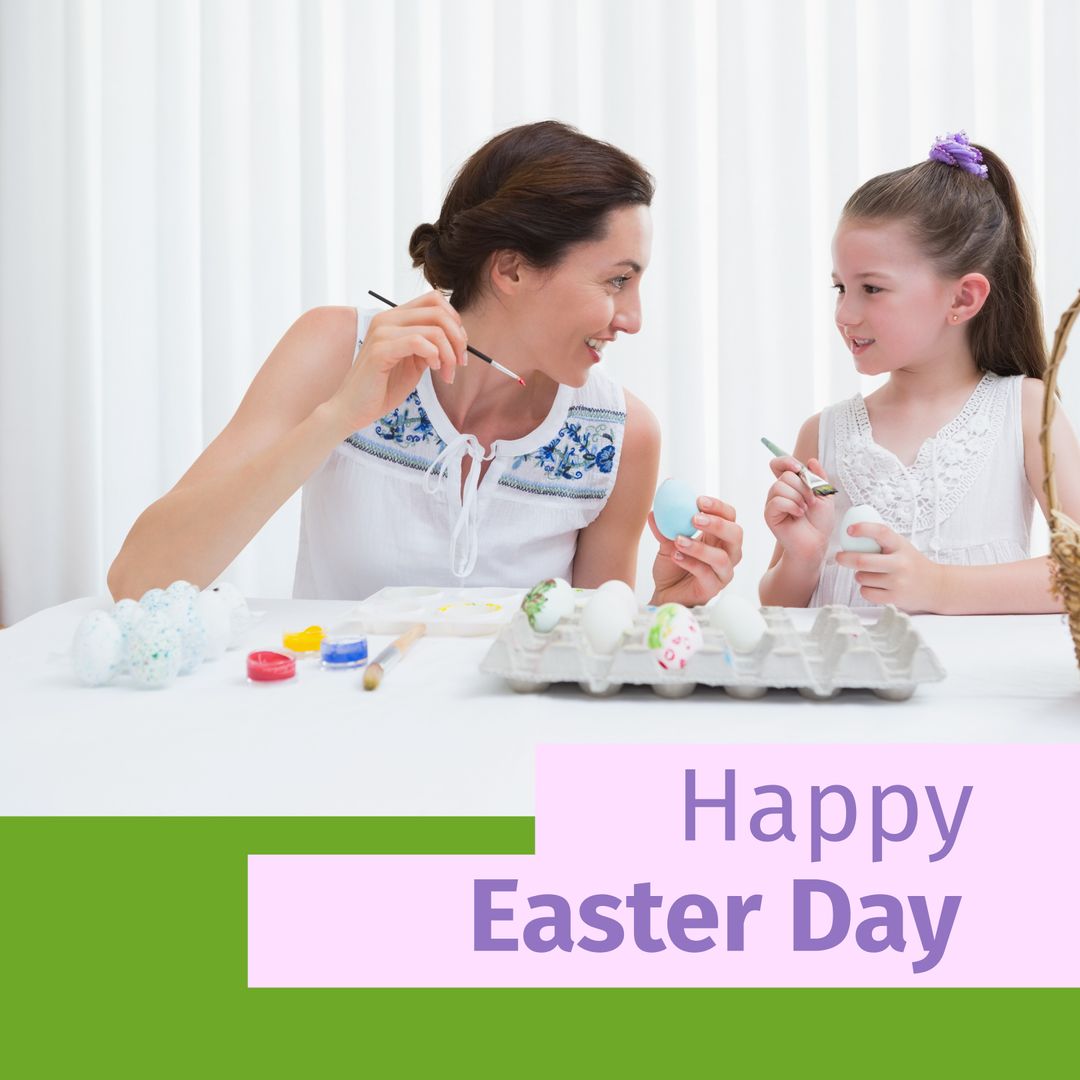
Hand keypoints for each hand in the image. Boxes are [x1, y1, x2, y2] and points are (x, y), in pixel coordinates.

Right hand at [328, 291, 466, 432]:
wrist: (353, 409)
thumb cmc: (383, 387)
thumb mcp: (413, 362)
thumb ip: (429, 346)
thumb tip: (456, 339)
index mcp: (394, 318)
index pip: (434, 300)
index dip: (455, 320)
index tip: (460, 347)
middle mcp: (387, 319)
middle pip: (438, 311)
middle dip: (458, 338)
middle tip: (460, 362)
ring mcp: (382, 332)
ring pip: (433, 328)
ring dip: (449, 353)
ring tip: (447, 374)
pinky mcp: (380, 350)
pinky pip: (418, 342)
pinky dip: (434, 355)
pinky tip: (434, 369)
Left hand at [649, 496, 742, 606]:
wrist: (664, 594)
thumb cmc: (672, 567)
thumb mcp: (666, 543)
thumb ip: (664, 527)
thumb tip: (655, 512)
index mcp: (719, 537)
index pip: (729, 516)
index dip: (718, 507)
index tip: (698, 500)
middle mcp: (727, 554)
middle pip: (736, 534)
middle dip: (717, 524)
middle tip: (695, 518)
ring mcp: (722, 572)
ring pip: (722, 558)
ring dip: (700, 547)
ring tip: (678, 540)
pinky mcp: (713, 588)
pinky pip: (706, 575)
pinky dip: (691, 563)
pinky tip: (676, 556)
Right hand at [764, 455, 834, 564]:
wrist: (816, 542)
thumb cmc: (820, 522)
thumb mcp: (825, 494)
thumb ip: (819, 477)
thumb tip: (810, 461)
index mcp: (790, 485)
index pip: (779, 464)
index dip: (786, 461)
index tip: (799, 469)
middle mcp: (779, 492)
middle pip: (785, 475)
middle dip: (803, 487)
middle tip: (811, 501)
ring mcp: (773, 503)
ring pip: (780, 486)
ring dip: (798, 497)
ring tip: (805, 509)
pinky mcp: (770, 514)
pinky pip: (777, 501)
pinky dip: (792, 506)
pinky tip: (798, 514)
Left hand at [834, 523, 945, 612]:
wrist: (936, 586)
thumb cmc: (912, 564)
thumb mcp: (902, 547)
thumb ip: (882, 542)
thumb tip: (852, 534)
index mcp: (900, 546)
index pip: (881, 532)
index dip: (864, 529)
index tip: (849, 530)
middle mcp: (900, 563)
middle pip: (862, 560)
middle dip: (845, 558)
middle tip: (840, 557)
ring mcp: (897, 582)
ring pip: (862, 578)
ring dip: (859, 576)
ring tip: (872, 574)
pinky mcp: (894, 598)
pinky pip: (866, 592)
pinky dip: (865, 589)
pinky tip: (876, 586)